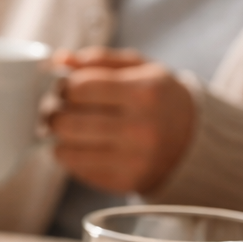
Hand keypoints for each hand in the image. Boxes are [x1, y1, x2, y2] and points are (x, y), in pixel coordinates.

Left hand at [48, 48, 195, 194]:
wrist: (190, 138)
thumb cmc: (157, 97)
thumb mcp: (139, 68)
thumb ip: (99, 60)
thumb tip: (58, 59)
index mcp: (145, 92)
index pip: (80, 88)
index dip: (63, 86)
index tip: (64, 88)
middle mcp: (140, 128)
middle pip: (67, 121)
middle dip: (52, 113)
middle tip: (54, 109)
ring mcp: (132, 159)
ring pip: (66, 149)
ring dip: (58, 137)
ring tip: (66, 127)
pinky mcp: (124, 182)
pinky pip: (75, 169)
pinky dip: (69, 155)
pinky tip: (81, 145)